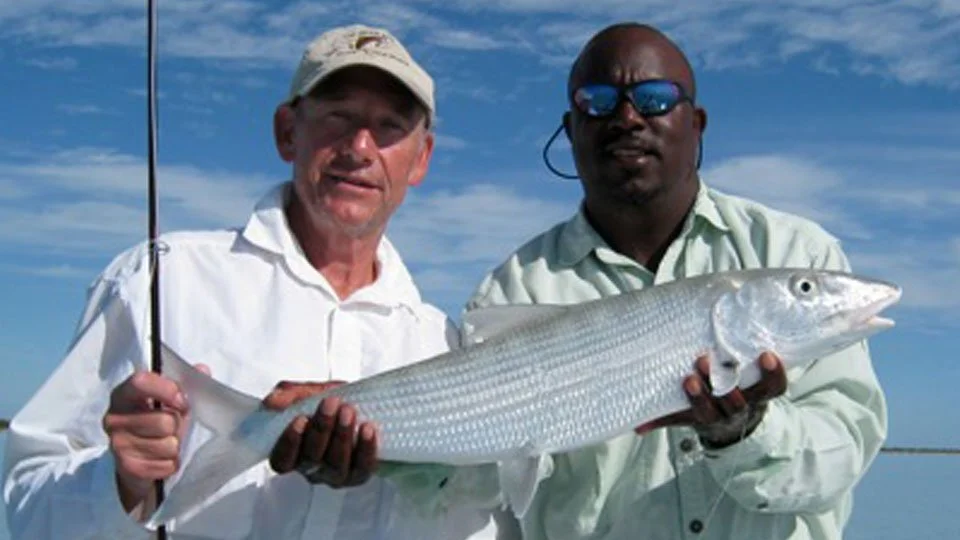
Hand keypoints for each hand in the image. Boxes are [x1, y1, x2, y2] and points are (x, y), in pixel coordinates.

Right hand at [103, 365, 208, 511]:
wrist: (137, 459)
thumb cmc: (157, 420)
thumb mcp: (170, 399)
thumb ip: (185, 383)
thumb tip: (202, 370)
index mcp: (124, 393)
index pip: (141, 382)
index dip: (168, 390)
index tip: (182, 401)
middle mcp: (114, 418)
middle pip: (163, 420)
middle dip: (177, 426)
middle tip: (174, 427)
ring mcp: (118, 444)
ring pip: (168, 444)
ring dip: (175, 446)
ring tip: (168, 443)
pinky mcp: (126, 468)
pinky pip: (166, 465)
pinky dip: (171, 463)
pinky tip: (162, 459)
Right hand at [264, 381, 379, 487]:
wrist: (362, 403)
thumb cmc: (330, 401)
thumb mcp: (307, 392)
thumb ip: (288, 395)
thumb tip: (272, 402)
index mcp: (292, 453)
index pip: (281, 460)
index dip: (289, 443)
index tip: (300, 418)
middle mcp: (312, 469)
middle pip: (311, 459)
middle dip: (321, 429)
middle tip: (331, 403)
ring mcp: (335, 475)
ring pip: (336, 466)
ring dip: (342, 437)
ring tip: (348, 411)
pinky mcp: (359, 474)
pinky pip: (363, 468)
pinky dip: (366, 449)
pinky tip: (367, 429)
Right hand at [635, 352, 787, 447]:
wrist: (735, 423)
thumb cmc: (703, 411)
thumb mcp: (682, 417)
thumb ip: (662, 418)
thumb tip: (636, 427)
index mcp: (709, 418)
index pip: (705, 412)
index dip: (699, 398)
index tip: (687, 380)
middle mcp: (732, 413)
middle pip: (729, 404)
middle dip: (718, 384)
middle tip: (702, 359)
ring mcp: (751, 402)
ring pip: (756, 395)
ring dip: (755, 377)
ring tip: (751, 354)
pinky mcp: (766, 393)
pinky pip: (777, 387)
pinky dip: (776, 373)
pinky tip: (768, 354)